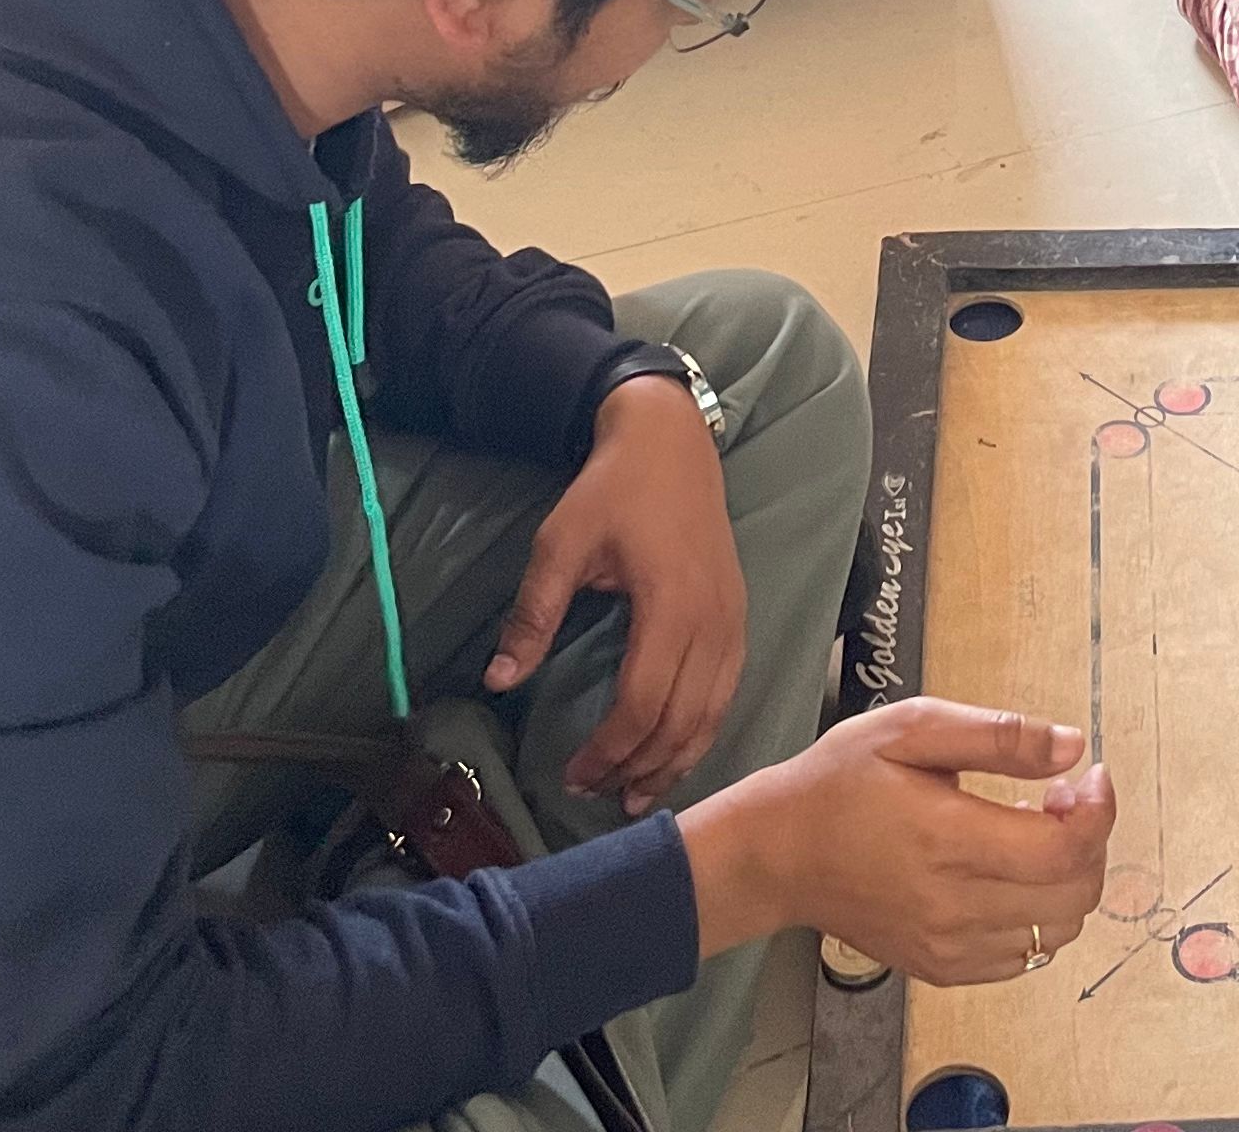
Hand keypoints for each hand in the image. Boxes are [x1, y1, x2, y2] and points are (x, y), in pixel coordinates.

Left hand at [489, 373, 746, 815]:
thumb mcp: (559, 544)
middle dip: (640, 768)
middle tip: (598, 796)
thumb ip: (533, 615)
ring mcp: (733, 619)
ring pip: (713, 713)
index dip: (608, 750)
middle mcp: (712, 621)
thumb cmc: (612, 490)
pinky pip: (727, 691)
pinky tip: (676, 750)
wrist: (670, 442)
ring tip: (638, 794)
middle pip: (683, 721)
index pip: (644, 703)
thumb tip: (499, 682)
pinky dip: (702, 730)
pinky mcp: (739, 616)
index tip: (572, 774)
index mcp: (670, 605)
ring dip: (677, 760)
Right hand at [690, 699, 1112, 978]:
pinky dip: (1038, 917)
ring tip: (1032, 834)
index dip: (1099, 811)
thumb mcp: (913, 727)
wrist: (779, 854)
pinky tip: (1008, 874)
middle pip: (1075, 895)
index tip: (1090, 775)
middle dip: (1089, 841)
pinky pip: (1022, 957)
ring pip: (1057, 932)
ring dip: (1068, 880)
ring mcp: (949, 947)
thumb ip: (998, 736)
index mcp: (949, 840)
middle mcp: (954, 907)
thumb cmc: (841, 781)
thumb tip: (1072, 747)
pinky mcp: (941, 968)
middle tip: (1059, 798)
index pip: (1065, 849)